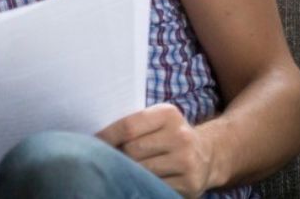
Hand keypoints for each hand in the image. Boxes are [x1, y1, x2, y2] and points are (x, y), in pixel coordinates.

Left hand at [96, 103, 217, 198]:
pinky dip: (143, 184)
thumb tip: (95, 137)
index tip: (91, 144)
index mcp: (168, 114)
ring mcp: (186, 161)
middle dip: (117, 156)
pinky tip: (142, 180)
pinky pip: (155, 186)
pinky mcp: (189, 184)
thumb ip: (133, 124)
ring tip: (123, 169)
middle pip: (132, 150)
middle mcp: (181, 136)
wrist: (208, 154)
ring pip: (141, 170)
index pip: (128, 126)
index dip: (106, 137)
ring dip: (128, 171)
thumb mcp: (156, 121)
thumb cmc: (169, 135)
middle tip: (107, 158)